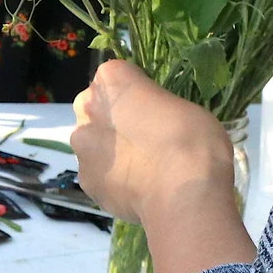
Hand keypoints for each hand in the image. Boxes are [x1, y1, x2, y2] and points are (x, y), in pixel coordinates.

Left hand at [70, 59, 235, 226]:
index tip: (153, 109)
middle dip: (115, 121)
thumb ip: (155, 108)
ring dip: (111, 152)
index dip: (136, 93)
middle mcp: (86, 110)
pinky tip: (138, 188)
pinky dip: (113, 180)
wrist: (183, 196)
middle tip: (147, 140)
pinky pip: (99, 175)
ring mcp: (82, 149)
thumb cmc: (191, 141)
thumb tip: (151, 124)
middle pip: (97, 110)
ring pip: (94, 144)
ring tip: (144, 170)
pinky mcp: (86, 182)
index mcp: (111, 81)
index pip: (116, 77)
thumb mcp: (183, 107)